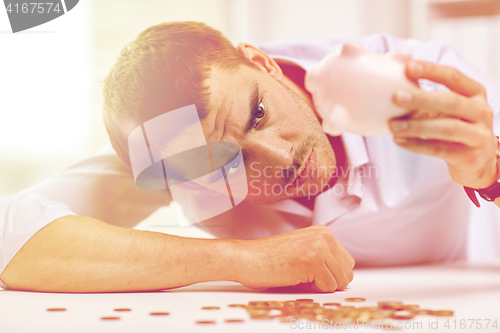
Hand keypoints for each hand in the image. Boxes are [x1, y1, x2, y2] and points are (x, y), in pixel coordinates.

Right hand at [235, 225, 354, 292]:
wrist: (247, 258)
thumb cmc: (269, 258)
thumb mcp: (302, 250)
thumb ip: (324, 257)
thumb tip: (343, 278)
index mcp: (323, 232)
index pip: (346, 263)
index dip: (329, 274)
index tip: (309, 271)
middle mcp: (324, 236)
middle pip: (347, 273)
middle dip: (328, 281)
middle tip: (303, 275)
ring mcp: (319, 247)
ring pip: (340, 281)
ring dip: (320, 285)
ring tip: (298, 275)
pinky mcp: (313, 261)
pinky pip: (328, 287)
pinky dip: (312, 289)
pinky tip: (294, 277)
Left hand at [389, 61, 497, 188]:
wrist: (476, 162)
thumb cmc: (454, 128)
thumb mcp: (443, 109)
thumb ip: (423, 97)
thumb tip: (392, 81)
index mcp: (475, 93)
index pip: (453, 76)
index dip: (431, 70)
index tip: (408, 67)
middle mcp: (481, 111)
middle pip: (451, 101)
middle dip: (422, 98)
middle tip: (396, 97)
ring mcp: (479, 135)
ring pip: (447, 128)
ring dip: (417, 126)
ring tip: (393, 125)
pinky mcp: (470, 157)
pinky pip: (440, 149)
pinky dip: (417, 145)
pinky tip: (399, 140)